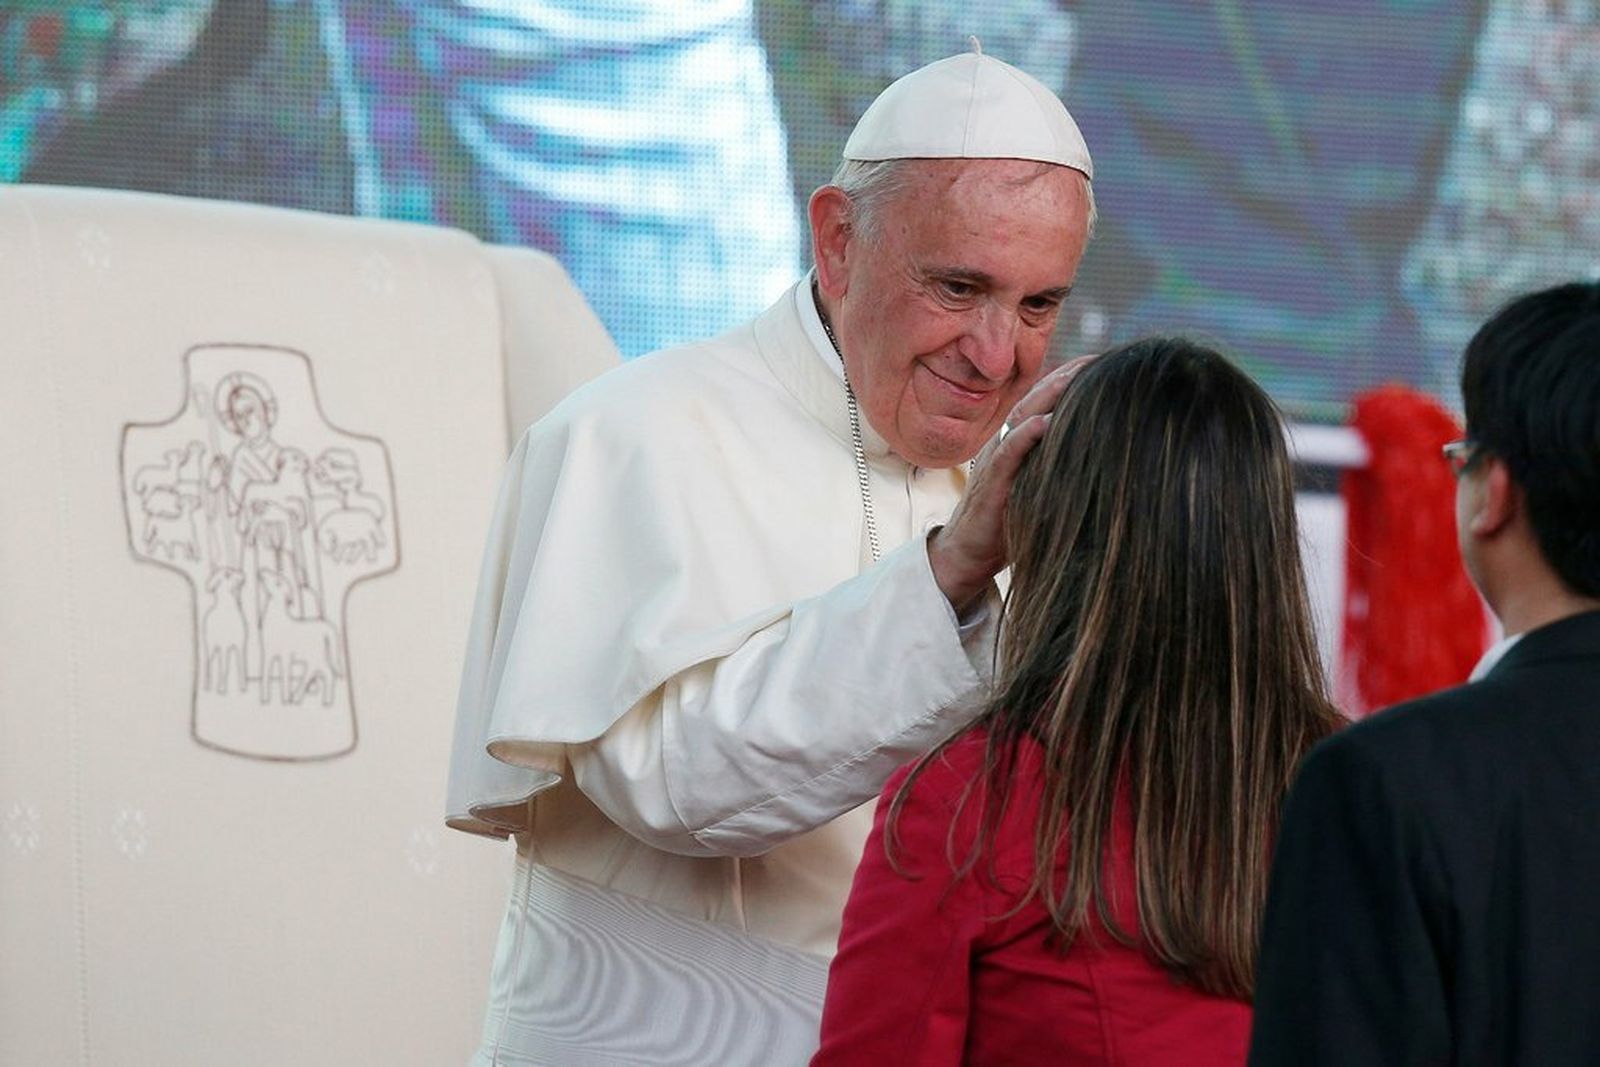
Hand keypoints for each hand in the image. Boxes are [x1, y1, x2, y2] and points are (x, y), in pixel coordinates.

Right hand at [928, 356, 1092, 609]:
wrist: (967, 554)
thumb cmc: (1007, 523)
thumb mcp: (1039, 488)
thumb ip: (1060, 469)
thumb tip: (1102, 462)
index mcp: (1018, 441)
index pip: (1047, 401)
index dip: (1071, 379)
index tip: (1105, 363)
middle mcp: (1006, 442)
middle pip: (1037, 399)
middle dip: (1066, 377)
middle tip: (1099, 359)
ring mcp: (997, 459)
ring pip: (1023, 417)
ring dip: (1050, 395)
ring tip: (1078, 377)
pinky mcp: (991, 482)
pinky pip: (1008, 453)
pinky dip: (1027, 435)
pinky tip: (1047, 422)